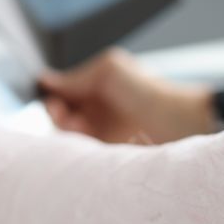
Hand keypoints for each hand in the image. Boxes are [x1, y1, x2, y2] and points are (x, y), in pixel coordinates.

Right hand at [39, 49, 214, 143]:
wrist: (178, 123)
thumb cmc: (149, 92)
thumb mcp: (109, 70)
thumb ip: (76, 76)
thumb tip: (45, 80)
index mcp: (94, 86)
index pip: (61, 90)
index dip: (52, 93)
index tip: (51, 96)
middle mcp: (94, 108)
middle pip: (59, 114)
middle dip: (55, 112)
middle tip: (62, 113)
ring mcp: (98, 132)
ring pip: (66, 134)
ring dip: (66, 130)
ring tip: (78, 125)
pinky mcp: (103, 154)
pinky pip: (79, 153)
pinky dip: (74, 148)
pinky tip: (83, 141)